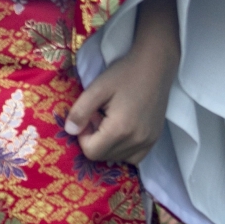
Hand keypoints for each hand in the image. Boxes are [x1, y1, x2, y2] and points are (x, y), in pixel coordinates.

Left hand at [65, 0, 178, 166]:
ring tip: (110, 119)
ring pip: (119, 158)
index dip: (83, 136)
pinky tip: (122, 128)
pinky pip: (134, 157)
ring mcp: (148, 142)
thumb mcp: (97, 88)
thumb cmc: (124, 73)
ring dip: (108, 144)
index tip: (88, 115)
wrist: (155, 65)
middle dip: (95, 139)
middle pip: (104, 156)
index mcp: (120, 129)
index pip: (92, 152)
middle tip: (98, 115)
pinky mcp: (155, 140)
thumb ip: (80, 111)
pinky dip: (123, 148)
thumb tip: (69, 131)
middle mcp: (137, 141)